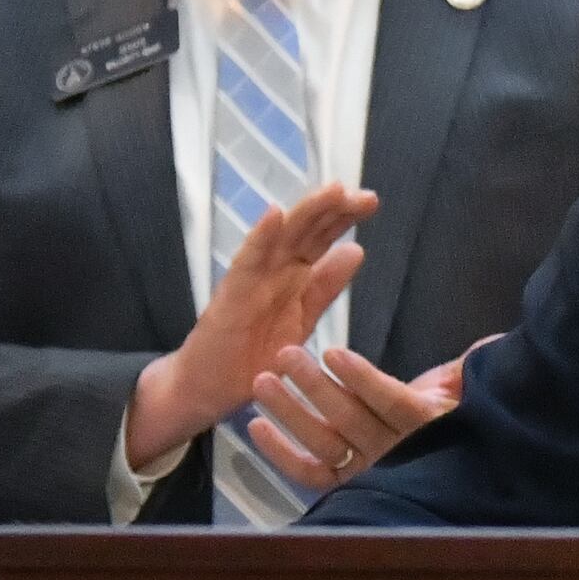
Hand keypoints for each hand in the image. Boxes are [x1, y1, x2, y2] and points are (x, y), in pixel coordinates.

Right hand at [126, 182, 381, 468]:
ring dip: (306, 213)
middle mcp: (274, 270)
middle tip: (365, 196)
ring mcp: (252, 279)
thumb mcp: (301, 321)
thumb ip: (325, 288)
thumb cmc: (252, 354)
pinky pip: (246, 263)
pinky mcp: (230, 296)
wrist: (209, 387)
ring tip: (331, 192)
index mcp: (293, 276)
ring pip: (281, 238)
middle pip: (306, 231)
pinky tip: (275, 215)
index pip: (320, 238)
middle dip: (333, 210)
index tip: (370, 200)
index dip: (343, 218)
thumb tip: (356, 251)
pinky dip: (259, 238)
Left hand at [240, 343, 463, 495]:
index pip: (391, 401)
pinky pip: (310, 472)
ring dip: (290, 412)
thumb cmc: (453, 407)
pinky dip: (281, 454)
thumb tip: (484, 350)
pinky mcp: (346, 481)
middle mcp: (396, 452)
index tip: (334, 353)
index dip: (362, 378)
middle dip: (315, 386)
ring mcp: (368, 469)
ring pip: (324, 443)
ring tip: (263, 383)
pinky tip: (255, 427)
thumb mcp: (468, 384)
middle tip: (287, 356)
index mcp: (427, 425)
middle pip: (351, 420)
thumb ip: (469, 368)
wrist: (454, 453)